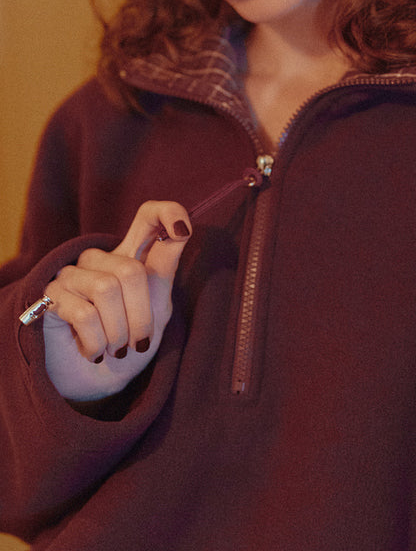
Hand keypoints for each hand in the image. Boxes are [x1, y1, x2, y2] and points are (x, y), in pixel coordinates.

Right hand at [42, 201, 191, 401]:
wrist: (99, 383)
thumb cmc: (131, 341)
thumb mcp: (158, 305)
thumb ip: (165, 266)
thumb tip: (182, 228)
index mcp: (132, 255)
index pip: (148, 216)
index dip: (167, 213)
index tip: (183, 230)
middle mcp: (100, 258)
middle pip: (131, 270)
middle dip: (140, 316)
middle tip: (135, 343)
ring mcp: (73, 273)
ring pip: (107, 289)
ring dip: (117, 332)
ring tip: (114, 348)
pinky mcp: (50, 294)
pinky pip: (84, 313)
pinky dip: (96, 342)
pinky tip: (93, 351)